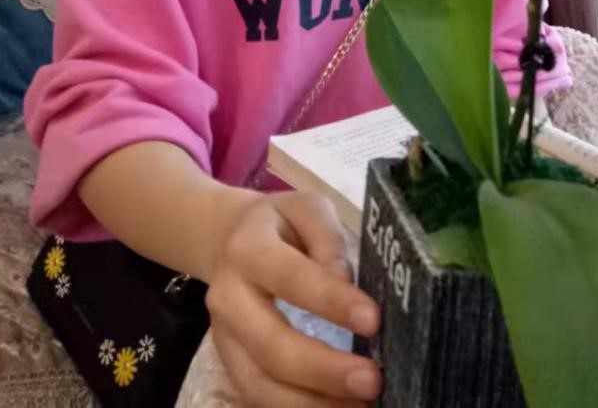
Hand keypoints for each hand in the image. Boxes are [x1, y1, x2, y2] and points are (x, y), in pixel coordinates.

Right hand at [206, 191, 381, 406]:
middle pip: (270, 345)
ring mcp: (224, 339)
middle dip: (323, 370)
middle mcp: (228, 298)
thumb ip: (328, 238)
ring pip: (259, 386)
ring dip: (311, 405)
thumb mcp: (306, 209)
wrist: (228, 241)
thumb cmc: (281, 225)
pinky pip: (257, 399)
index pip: (291, 277)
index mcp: (249, 249)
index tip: (374, 321)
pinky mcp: (230, 366)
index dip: (331, 301)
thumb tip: (345, 281)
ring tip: (361, 407)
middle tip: (372, 381)